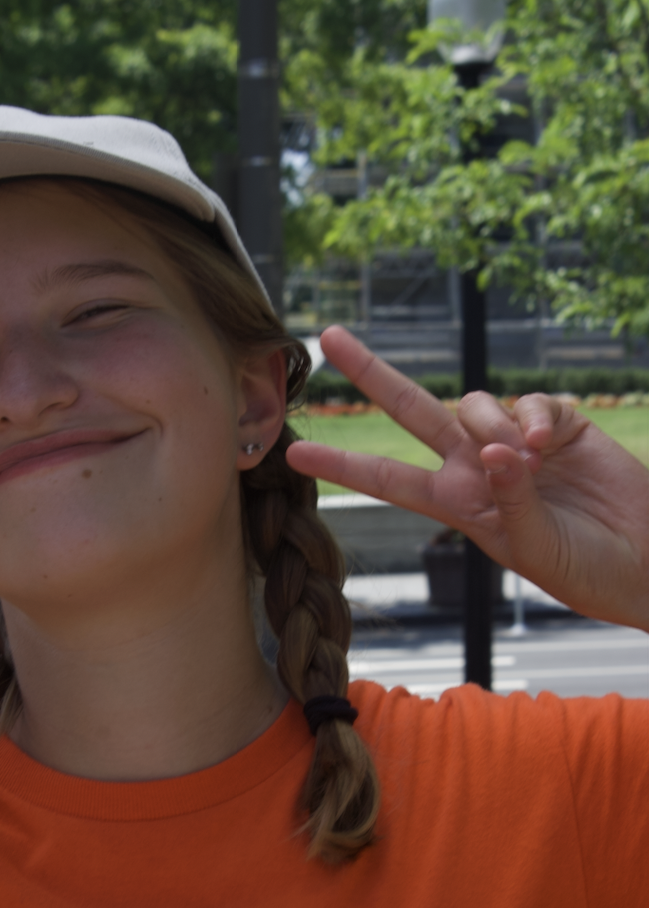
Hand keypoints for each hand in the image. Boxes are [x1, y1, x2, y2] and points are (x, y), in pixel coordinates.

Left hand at [287, 327, 648, 630]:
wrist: (645, 561)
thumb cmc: (586, 570)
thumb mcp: (534, 548)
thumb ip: (509, 500)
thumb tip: (495, 451)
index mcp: (458, 504)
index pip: (390, 479)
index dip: (344, 466)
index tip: (293, 455)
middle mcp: (478, 468)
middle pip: (414, 411)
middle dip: (373, 374)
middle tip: (330, 337)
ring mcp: (518, 442)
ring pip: (476, 404)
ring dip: (493, 425)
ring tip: (528, 461)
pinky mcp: (561, 425)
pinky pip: (534, 403)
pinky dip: (538, 418)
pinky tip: (552, 446)